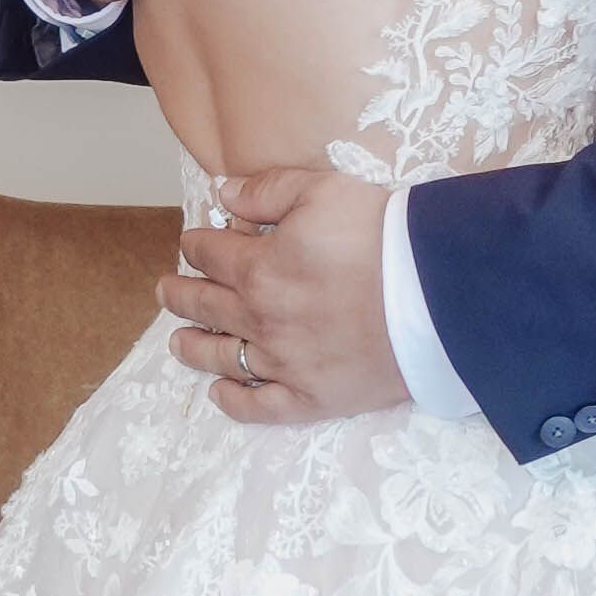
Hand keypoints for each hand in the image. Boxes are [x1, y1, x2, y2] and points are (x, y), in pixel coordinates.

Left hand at [161, 169, 407, 425]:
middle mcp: (260, 320)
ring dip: (194, 347)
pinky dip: (233, 401)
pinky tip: (219, 393)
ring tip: (177, 341)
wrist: (430, 294)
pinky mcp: (309, 398)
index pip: (210, 255)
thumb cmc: (377, 233)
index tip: (189, 242)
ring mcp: (282, 364)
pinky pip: (259, 406)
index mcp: (258, 269)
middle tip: (165, 290)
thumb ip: (266, 190)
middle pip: (206, 307)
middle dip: (181, 295)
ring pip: (223, 358)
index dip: (195, 245)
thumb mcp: (321, 189)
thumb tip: (221, 195)